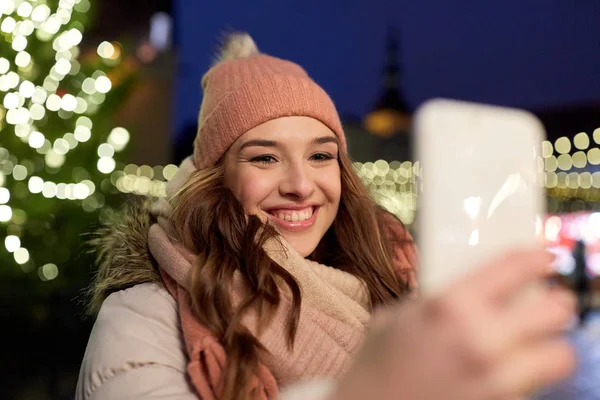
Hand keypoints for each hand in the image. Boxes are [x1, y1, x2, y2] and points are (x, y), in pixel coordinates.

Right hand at [332, 249, 575, 399]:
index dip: (536, 259)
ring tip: (532, 344)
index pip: (515, 267)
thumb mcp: (397, 318)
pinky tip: (502, 373)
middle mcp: (479, 341)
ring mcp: (496, 381)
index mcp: (449, 307)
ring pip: (559, 355)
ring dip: (547, 346)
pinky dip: (526, 377)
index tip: (542, 259)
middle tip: (544, 304)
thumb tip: (470, 290)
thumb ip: (438, 301)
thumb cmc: (376, 366)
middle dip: (553, 304)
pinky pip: (534, 387)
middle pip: (555, 310)